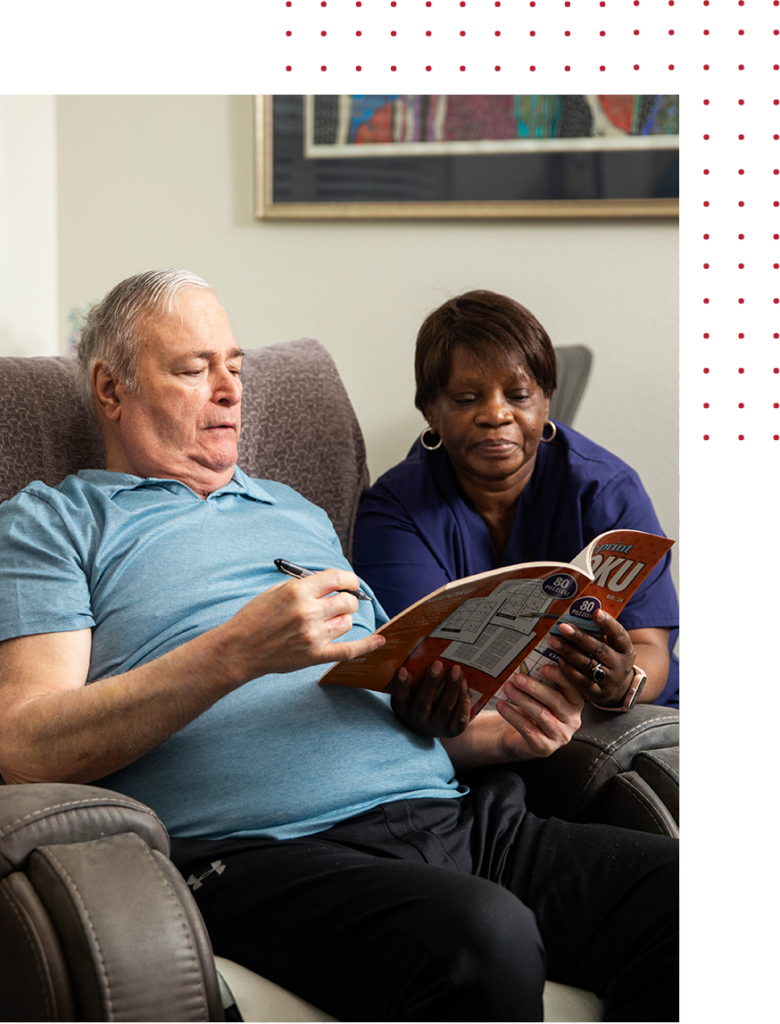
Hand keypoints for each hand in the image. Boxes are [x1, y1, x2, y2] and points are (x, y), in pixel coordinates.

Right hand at [219, 568, 384, 681]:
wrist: (240, 648)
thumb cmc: (255, 617)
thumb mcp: (276, 590)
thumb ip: (305, 585)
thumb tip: (332, 583)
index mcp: (298, 592)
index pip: (338, 578)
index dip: (349, 580)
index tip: (350, 583)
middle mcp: (309, 612)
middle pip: (348, 601)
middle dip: (347, 600)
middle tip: (338, 603)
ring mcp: (313, 635)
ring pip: (347, 622)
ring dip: (342, 619)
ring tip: (327, 621)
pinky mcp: (315, 655)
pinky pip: (349, 650)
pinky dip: (368, 645)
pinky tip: (380, 640)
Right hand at [387, 660, 470, 737]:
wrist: (437, 723)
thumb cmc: (421, 700)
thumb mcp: (412, 693)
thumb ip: (412, 680)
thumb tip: (416, 657)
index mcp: (403, 711)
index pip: (399, 699)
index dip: (401, 686)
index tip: (404, 670)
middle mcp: (418, 722)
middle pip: (423, 703)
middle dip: (431, 682)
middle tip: (438, 664)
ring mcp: (436, 728)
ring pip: (445, 709)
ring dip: (451, 687)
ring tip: (456, 670)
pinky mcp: (452, 732)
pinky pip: (459, 717)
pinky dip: (463, 700)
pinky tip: (465, 684)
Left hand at [495, 671, 583, 759]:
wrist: (521, 738)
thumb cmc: (534, 711)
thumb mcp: (541, 697)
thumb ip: (542, 683)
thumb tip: (527, 667)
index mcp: (575, 704)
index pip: (572, 688)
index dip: (559, 677)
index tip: (544, 667)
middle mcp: (572, 721)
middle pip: (555, 701)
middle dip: (534, 688)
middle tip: (518, 678)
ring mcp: (560, 736)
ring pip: (541, 714)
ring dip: (521, 699)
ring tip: (507, 688)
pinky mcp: (545, 747)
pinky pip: (527, 729)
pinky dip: (512, 715)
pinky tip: (501, 705)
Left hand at [545, 609, 635, 706]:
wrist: (619, 690)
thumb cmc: (610, 660)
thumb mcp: (614, 648)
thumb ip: (602, 634)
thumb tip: (581, 611)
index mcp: (626, 650)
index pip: (619, 635)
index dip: (608, 623)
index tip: (595, 612)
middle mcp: (620, 665)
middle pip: (599, 649)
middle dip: (579, 637)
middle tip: (562, 626)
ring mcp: (610, 680)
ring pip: (587, 664)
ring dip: (568, 651)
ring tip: (553, 641)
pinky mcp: (598, 693)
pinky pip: (581, 681)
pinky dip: (569, 670)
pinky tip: (558, 660)